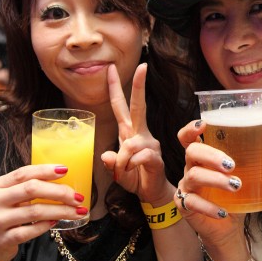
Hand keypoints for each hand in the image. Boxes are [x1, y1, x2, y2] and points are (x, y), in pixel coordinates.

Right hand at [0, 164, 84, 260]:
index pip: (24, 173)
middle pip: (32, 189)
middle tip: (77, 196)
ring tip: (77, 211)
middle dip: (59, 191)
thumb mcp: (7, 197)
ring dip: (60, 210)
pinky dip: (46, 225)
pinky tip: (56, 222)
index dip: (46, 170)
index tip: (66, 170)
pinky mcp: (3, 240)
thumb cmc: (3, 216)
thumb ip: (25, 187)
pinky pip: (30, 231)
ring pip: (35, 211)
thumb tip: (61, 179)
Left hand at [101, 63, 171, 204]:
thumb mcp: (117, 171)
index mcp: (128, 132)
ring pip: (130, 143)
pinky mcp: (155, 157)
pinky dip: (130, 167)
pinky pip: (138, 157)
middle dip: (139, 86)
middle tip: (142, 66)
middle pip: (138, 106)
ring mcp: (149, 144)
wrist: (152, 194)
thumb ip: (111, 163)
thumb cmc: (135, 178)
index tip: (111, 68)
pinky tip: (132, 173)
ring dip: (122, 160)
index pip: (120, 106)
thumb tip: (107, 155)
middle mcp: (140, 133)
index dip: (115, 88)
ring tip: (123, 172)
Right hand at [175, 120, 261, 247]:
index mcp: (203, 156)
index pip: (188, 137)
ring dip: (215, 180)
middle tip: (231, 165)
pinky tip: (223, 211)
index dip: (190, 129)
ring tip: (236, 185)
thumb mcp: (247, 176)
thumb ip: (259, 161)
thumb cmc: (233, 195)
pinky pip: (191, 203)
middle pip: (191, 152)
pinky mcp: (185, 205)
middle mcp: (191, 167)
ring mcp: (186, 186)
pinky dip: (208, 207)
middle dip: (211, 155)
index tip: (202, 124)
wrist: (228, 227)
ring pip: (193, 176)